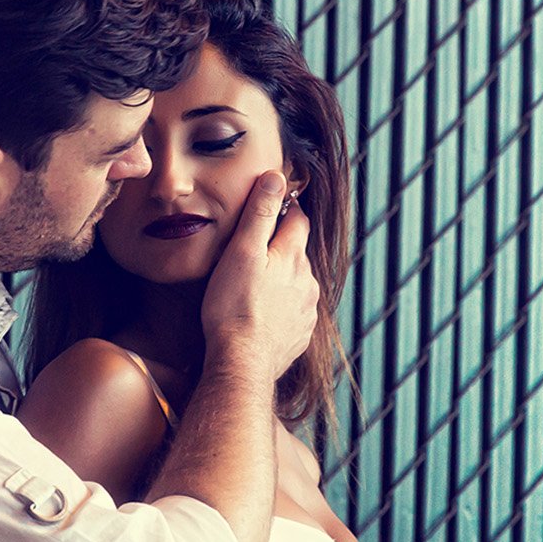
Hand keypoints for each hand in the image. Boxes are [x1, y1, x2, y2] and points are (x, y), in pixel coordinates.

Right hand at [201, 171, 319, 383]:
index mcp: (294, 256)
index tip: (273, 205)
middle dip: (281, 247)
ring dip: (282, 279)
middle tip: (255, 249)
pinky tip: (263, 314)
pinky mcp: (300, 335)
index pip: (298, 220)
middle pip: (298, 253)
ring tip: (256, 285)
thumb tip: (275, 178)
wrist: (243, 363)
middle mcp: (307, 281)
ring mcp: (306, 310)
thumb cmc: (234, 307)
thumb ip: (259, 214)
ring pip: (298, 283)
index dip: (285, 209)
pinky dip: (282, 308)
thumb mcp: (241, 252)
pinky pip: (295, 312)